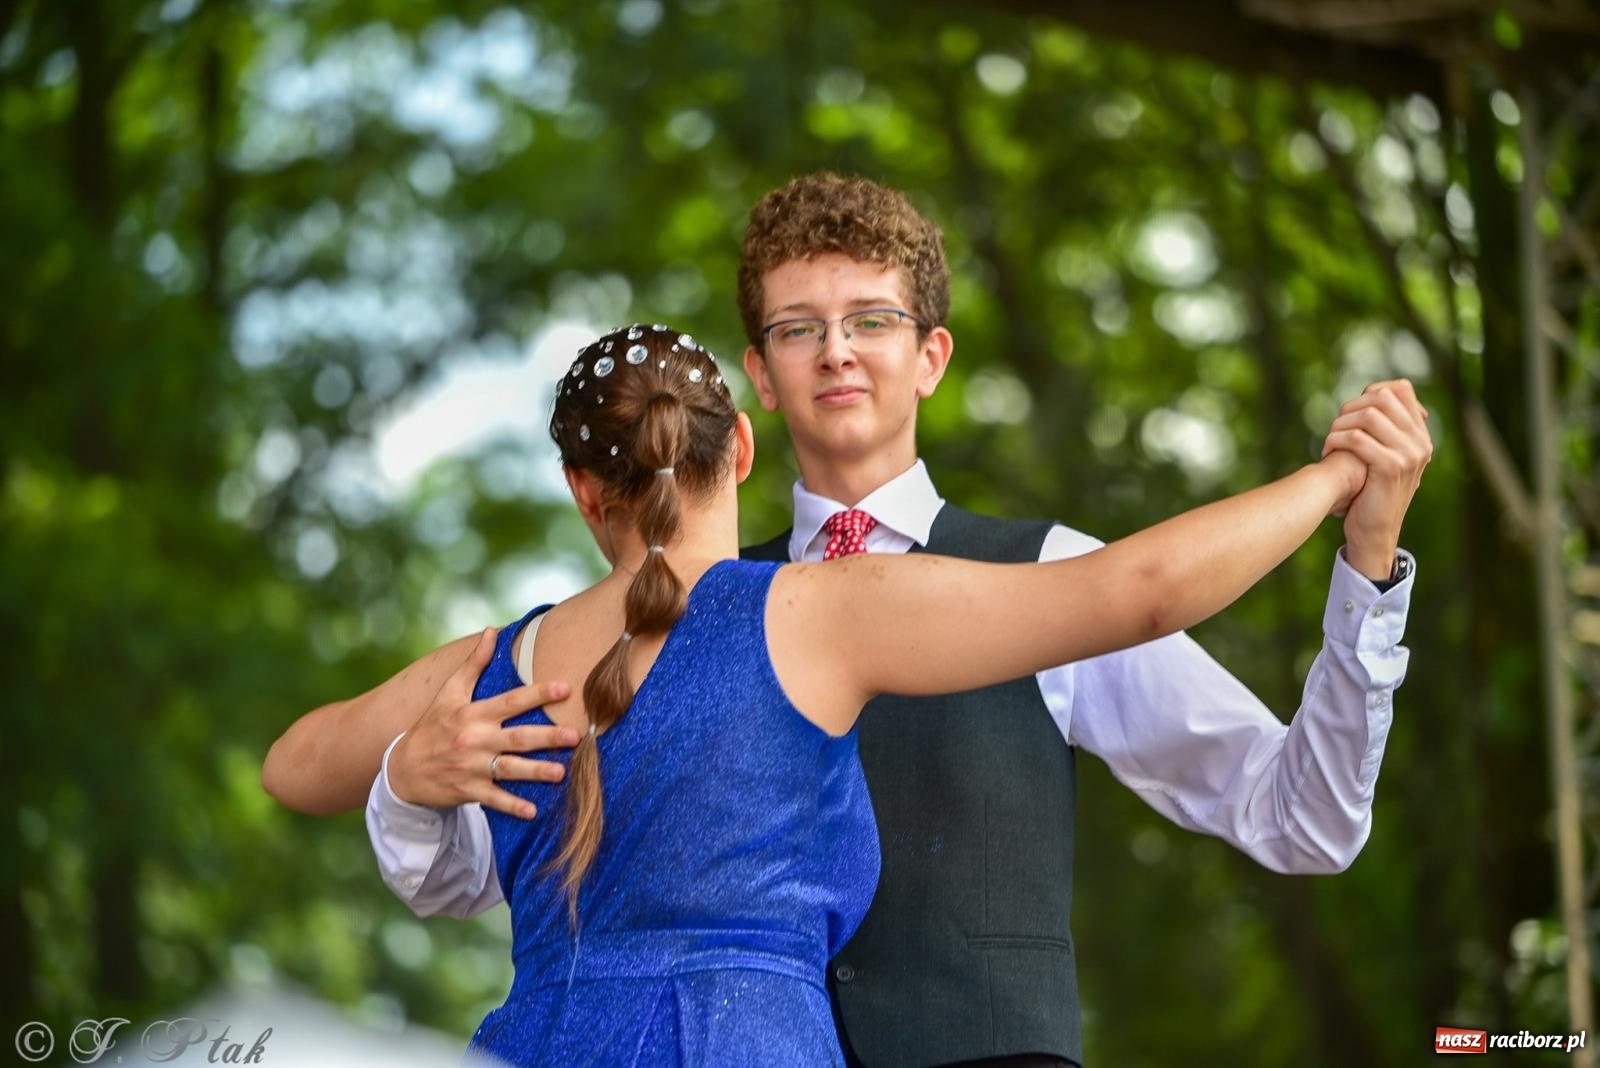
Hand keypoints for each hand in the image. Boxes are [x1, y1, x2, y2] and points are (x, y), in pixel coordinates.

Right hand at [389, 627, 577, 818]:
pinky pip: (494, 800)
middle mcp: (474, 739)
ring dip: (535, 772)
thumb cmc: (432, 726)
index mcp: (472, 713)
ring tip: (561, 773)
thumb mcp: (449, 692)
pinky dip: (512, 807)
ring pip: (508, 769)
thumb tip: (493, 631)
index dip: (537, 694)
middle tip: (575, 736)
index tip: (565, 688)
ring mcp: (471, 767)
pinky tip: (533, 812)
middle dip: (547, 737)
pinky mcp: (468, 790)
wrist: (401, 769)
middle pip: (516, 737)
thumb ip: (474, 663)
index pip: (510, 701)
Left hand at [1321, 379, 1433, 579]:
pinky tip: (1327, 452)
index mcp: (1420, 436)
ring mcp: (1409, 455)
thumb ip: (1385, 427)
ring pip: (1368, 415)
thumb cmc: (1371, 492)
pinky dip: (1336, 441)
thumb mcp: (1384, 455)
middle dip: (1351, 407)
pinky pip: (1357, 438)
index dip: (1371, 392)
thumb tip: (1374, 392)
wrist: (1375, 531)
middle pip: (1383, 397)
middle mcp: (1420, 442)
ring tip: (1330, 442)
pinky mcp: (1391, 468)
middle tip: (1336, 428)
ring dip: (1340, 425)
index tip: (1351, 412)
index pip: (1401, 389)